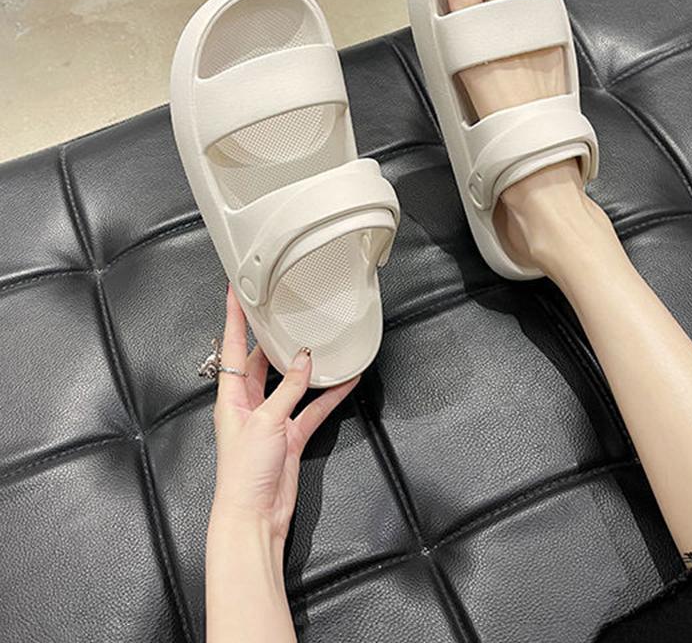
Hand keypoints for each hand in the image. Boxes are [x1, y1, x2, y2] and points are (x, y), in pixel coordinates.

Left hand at [211, 284, 359, 538]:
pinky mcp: (291, 436)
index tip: (234, 291)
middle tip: (286, 311)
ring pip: (291, 383)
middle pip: (260, 361)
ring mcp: (271, 420)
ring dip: (306, 367)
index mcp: (230, 397)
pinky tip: (345, 381)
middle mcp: (248, 404)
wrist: (255, 516)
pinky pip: (312, 408)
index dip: (233, 318)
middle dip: (273, 338)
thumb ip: (287, 389)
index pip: (231, 347)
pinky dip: (327, 396)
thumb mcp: (265, 422)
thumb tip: (304, 360)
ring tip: (322, 343)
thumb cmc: (244, 472)